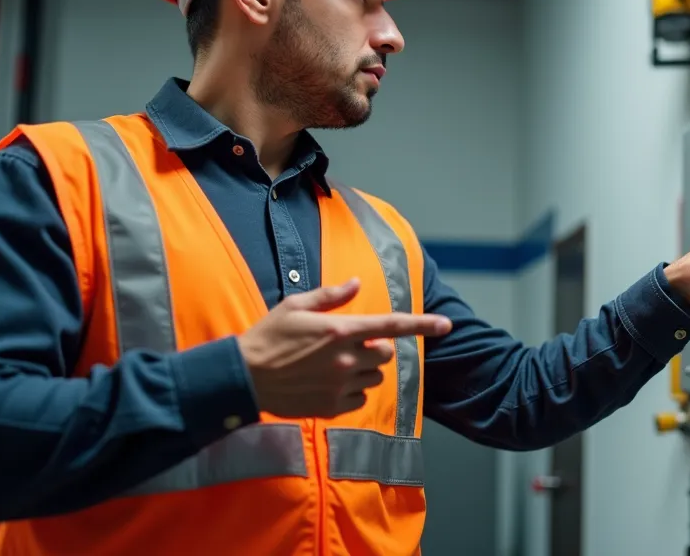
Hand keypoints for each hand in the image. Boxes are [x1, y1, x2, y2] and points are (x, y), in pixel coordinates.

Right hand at [237, 278, 451, 418]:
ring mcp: (340, 385)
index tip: (446, 325)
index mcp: (340, 330)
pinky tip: (329, 383)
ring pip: (375, 375)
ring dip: (364, 368)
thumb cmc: (268, 337)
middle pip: (386, 353)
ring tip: (333, 364)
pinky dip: (353, 389)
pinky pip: (360, 397)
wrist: (243, 377)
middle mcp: (345, 358)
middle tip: (349, 344)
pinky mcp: (333, 406)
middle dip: (376, 347)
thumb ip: (331, 296)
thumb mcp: (296, 306)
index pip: (391, 326)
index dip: (422, 324)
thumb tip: (357, 283)